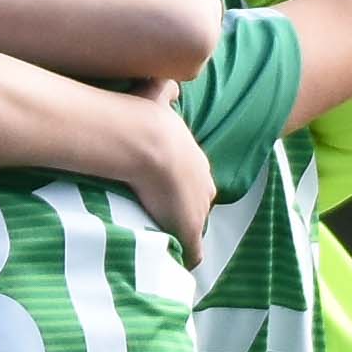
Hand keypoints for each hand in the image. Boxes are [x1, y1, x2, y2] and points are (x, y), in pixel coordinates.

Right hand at [123, 106, 214, 256]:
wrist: (147, 142)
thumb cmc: (147, 120)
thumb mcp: (158, 95)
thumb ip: (166, 91)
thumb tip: (173, 86)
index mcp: (197, 161)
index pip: (197, 181)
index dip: (181, 189)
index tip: (163, 194)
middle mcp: (204, 185)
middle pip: (198, 205)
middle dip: (183, 214)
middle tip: (158, 221)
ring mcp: (197, 208)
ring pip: (194, 230)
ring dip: (180, 237)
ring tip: (161, 246)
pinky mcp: (188, 228)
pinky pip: (192, 252)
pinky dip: (183, 258)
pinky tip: (171, 265)